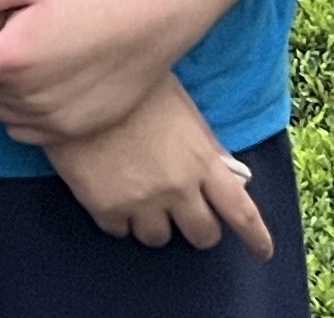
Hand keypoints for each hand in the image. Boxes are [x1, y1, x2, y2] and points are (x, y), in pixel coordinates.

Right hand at [42, 75, 272, 259]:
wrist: (72, 82)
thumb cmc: (130, 86)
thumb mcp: (179, 106)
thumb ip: (202, 143)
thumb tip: (221, 167)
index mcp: (202, 161)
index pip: (242, 212)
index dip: (256, 237)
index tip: (261, 251)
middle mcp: (178, 187)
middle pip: (203, 234)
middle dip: (198, 226)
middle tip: (184, 214)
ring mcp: (141, 200)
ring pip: (159, 238)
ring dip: (154, 223)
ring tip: (139, 199)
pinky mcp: (105, 206)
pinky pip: (119, 230)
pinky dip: (118, 218)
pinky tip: (109, 194)